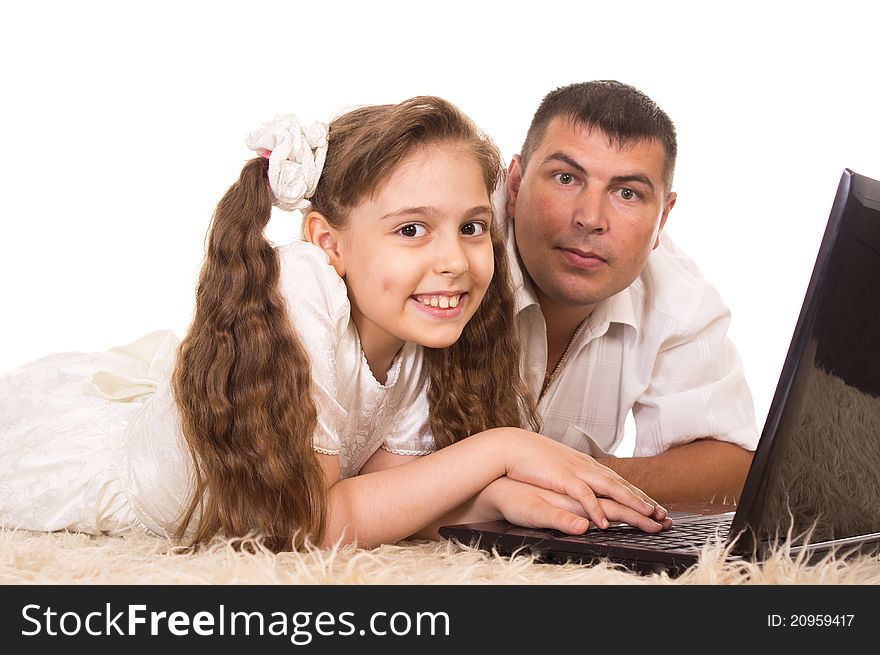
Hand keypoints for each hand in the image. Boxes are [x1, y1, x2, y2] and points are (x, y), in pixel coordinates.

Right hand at [484, 477, 672, 533]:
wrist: (511, 446)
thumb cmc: (533, 460)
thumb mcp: (560, 470)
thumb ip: (575, 479)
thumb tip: (587, 489)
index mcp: (587, 467)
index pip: (618, 482)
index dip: (638, 496)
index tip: (655, 508)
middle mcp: (587, 468)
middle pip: (622, 486)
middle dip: (644, 501)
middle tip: (664, 515)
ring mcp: (577, 472)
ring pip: (611, 488)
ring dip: (630, 502)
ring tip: (648, 516)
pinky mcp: (563, 478)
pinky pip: (584, 496)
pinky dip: (596, 509)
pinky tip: (605, 523)